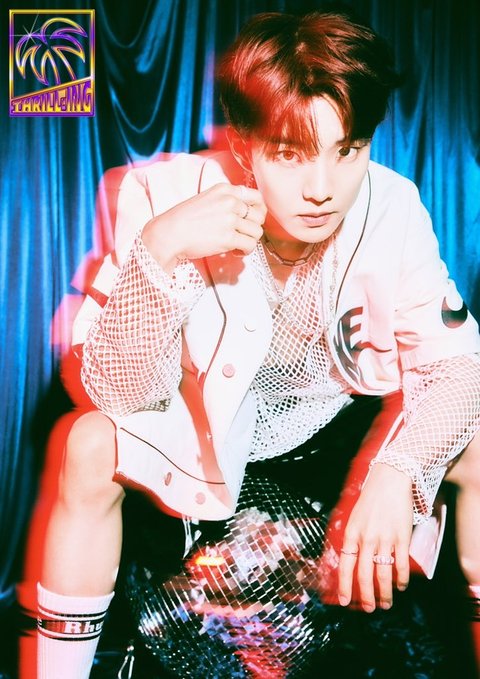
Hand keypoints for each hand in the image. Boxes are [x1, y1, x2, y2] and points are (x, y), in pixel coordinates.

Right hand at [142, 183, 265, 271]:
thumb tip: (244, 214)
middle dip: (253, 228)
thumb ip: (225, 202)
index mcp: (225, 190)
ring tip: (237, 245)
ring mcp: (229, 219)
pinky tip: (235, 252)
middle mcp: (230, 202)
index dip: (259, 210)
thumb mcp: (206, 199)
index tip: (254, 220)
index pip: (256, 196)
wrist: (169, 233)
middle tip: (243, 235)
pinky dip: (246, 251)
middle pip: (259, 216)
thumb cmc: (183, 219)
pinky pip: (250, 245)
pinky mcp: (228, 237)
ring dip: (249, 241)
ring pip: (257, 232)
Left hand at [338, 463, 412, 611]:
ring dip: (385, 593)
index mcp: (352, 533)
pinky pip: (400, 564)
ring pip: (383, 574)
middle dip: (366, 596)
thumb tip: (350, 557)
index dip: (345, 586)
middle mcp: (366, 539)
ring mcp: (385, 539)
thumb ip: (353, 537)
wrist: (389, 480)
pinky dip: (401, 579)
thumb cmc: (370, 498)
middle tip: (369, 609)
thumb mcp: (354, 517)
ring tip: (386, 604)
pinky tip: (401, 586)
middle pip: (365, 575)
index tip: (345, 602)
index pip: (345, 565)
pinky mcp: (401, 537)